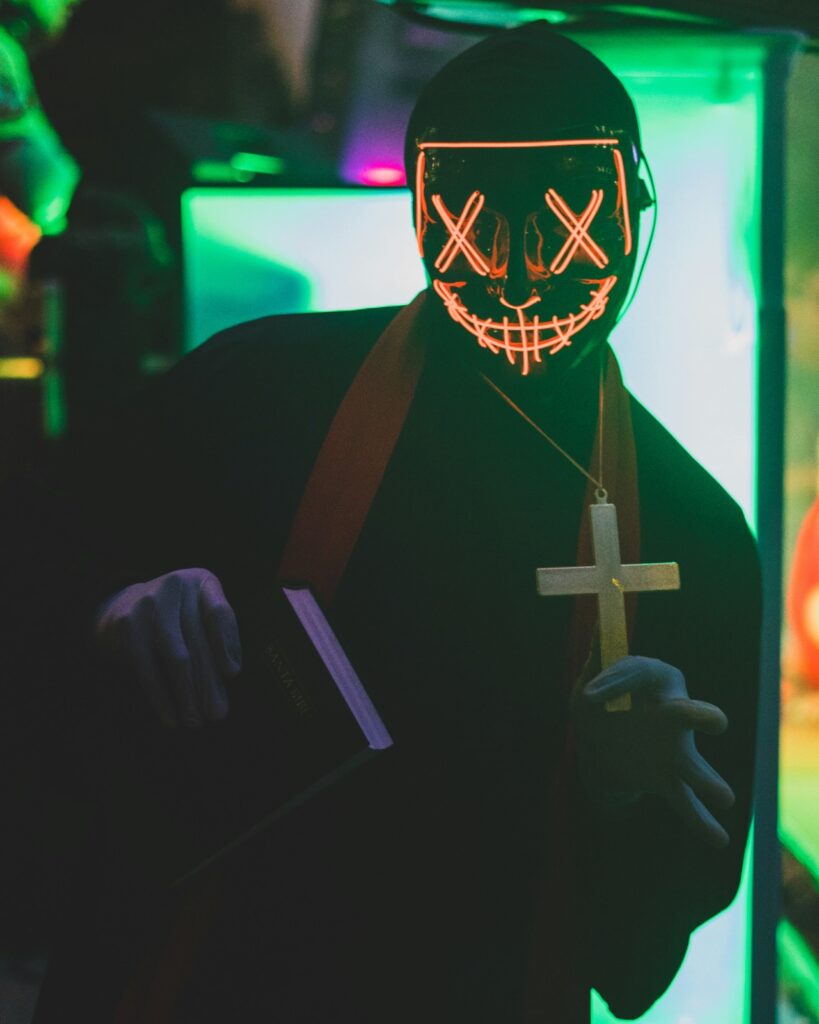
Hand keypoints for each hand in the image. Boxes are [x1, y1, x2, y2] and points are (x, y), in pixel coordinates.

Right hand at [93, 568, 240, 728]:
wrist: (122, 606)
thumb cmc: (176, 616)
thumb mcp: (199, 611)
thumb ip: (219, 633)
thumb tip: (231, 673)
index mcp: (201, 582)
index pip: (219, 612)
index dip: (227, 643)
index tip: (232, 673)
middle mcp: (175, 586)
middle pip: (199, 642)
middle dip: (210, 683)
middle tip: (218, 714)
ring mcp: (149, 604)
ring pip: (176, 658)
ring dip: (187, 695)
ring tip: (195, 721)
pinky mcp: (128, 626)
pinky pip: (148, 669)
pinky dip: (161, 697)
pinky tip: (171, 717)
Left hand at [571, 655, 734, 847]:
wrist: (596, 751)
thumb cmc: (596, 708)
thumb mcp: (587, 686)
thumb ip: (596, 664)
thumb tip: (600, 621)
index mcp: (652, 680)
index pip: (641, 674)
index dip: (616, 682)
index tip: (589, 696)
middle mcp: (672, 712)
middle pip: (687, 713)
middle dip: (701, 718)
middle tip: (715, 722)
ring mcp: (674, 749)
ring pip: (694, 765)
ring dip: (709, 782)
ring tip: (724, 798)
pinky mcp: (668, 778)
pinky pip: (687, 802)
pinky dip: (702, 821)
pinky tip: (718, 839)